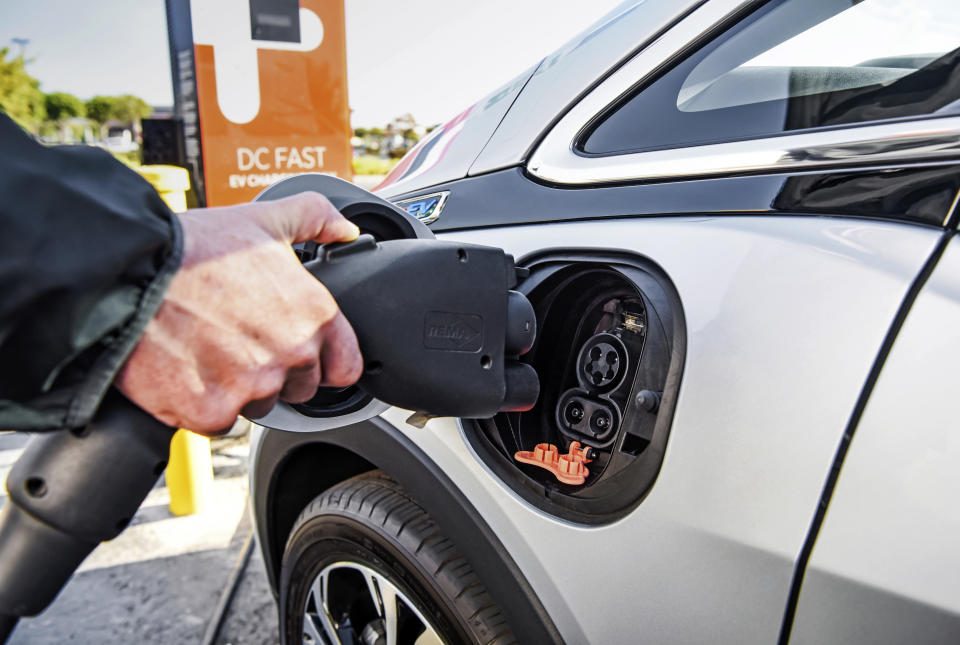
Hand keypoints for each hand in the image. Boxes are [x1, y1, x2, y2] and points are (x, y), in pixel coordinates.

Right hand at [115, 193, 362, 434]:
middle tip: (235, 340)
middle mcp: (291, 353)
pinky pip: (218, 421)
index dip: (322, 362)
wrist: (124, 271)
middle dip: (273, 372)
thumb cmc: (191, 247)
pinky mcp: (211, 411)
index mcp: (314, 314)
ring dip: (237, 388)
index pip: (344, 367)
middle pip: (297, 388)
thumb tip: (345, 229)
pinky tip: (184, 370)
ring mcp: (253, 385)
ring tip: (205, 349)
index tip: (297, 353)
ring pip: (257, 406)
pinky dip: (201, 404)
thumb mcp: (263, 220)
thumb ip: (315, 219)